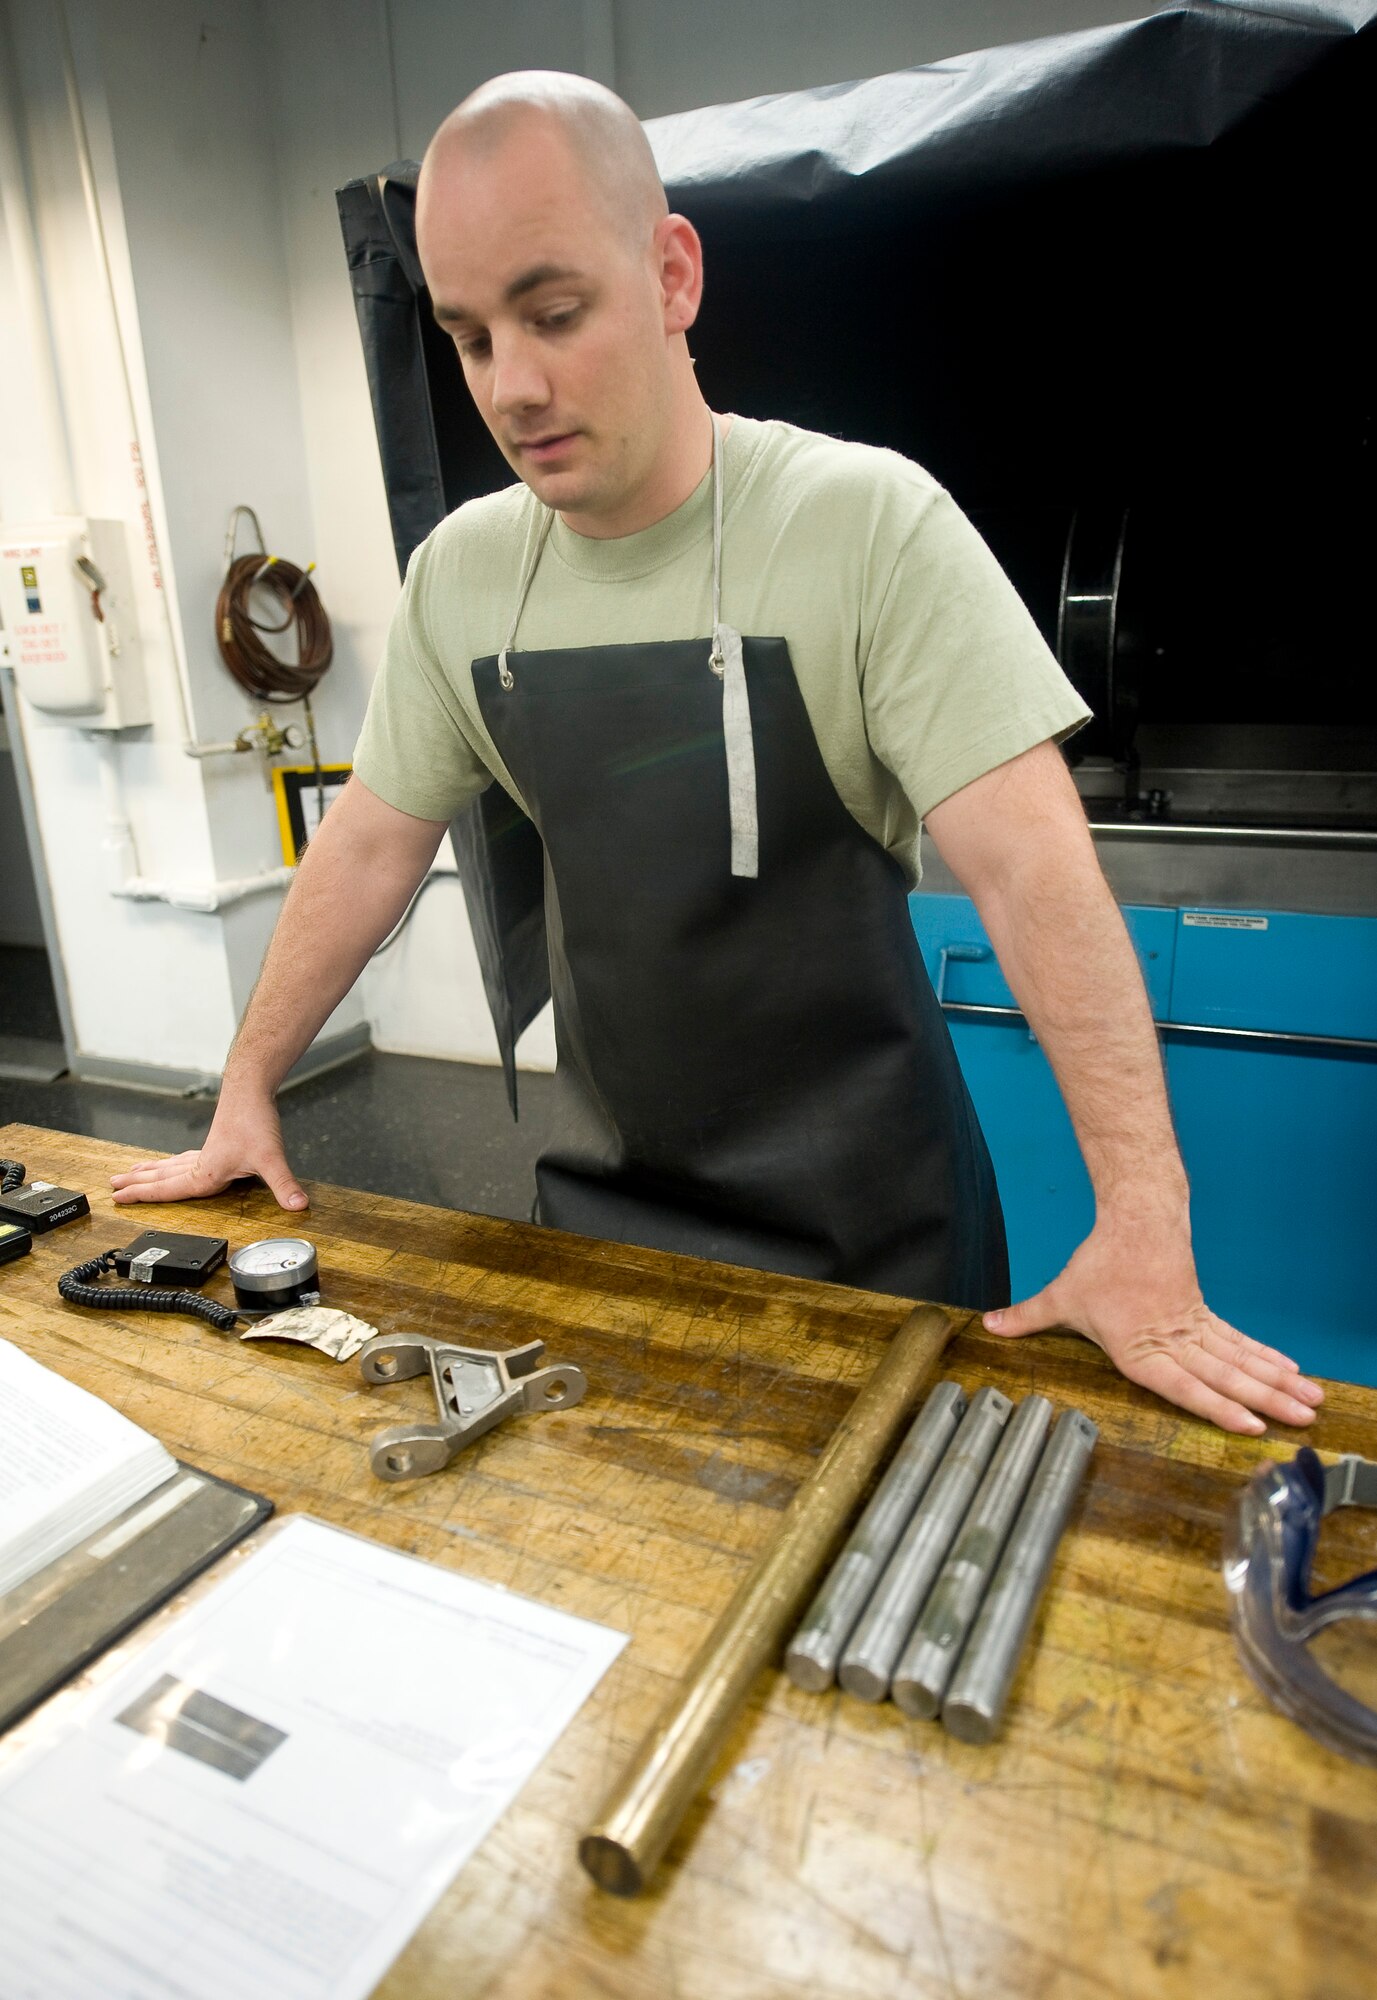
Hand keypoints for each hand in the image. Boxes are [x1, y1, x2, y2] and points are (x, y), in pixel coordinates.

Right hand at [110, 1094, 307, 1211]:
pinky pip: (185, 1157)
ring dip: (150, 1171)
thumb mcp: (271, 1158)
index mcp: (206, 1172)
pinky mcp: (217, 1140)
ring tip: (132, 1172)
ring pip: (171, 1164)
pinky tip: (176, 1162)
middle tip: (112, 1186)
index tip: (116, 1198)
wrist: (251, 1086)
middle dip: (137, 1183)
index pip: (166, 1190)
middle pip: (161, 1176)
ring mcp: (207, 1150)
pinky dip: (173, 1163)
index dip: (140, 1196)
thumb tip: (299, 1207)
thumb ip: (284, 1185)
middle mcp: (201, 1161)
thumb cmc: (255, 1120)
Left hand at [982, 1223, 1323, 1433]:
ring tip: (1309, 1404)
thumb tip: (987, 1326)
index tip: (1250, 1425)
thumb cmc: (1099, 1262)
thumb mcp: (1060, 1295)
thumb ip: (1028, 1317)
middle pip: (1225, 1375)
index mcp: (1139, 1347)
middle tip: (1300, 1423)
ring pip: (1240, 1360)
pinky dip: (1266, 1359)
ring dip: (1276, 1383)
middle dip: (1265, 1401)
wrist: (1138, 1218)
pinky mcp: (1203, 1315)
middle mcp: (1173, 1341)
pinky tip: (1290, 1373)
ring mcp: (1193, 1328)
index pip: (1183, 1384)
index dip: (1217, 1406)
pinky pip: (1239, 1342)